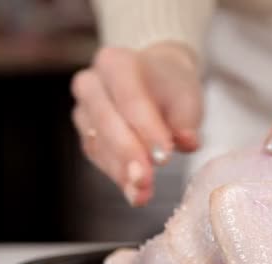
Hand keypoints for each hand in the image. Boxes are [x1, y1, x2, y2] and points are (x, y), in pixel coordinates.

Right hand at [71, 42, 201, 205]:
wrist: (156, 82)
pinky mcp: (85, 134)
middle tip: (146, 181)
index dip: (147, 130)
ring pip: (99, 144)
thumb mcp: (187, 97)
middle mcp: (91, 83)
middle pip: (107, 122)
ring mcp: (83, 109)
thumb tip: (188, 142)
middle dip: (129, 155)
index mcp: (116, 62)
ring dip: (121, 173)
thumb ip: (187, 120)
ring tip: (142, 194)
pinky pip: (98, 158)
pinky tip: (135, 192)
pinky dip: (118, 177)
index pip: (130, 99)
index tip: (165, 156)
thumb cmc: (172, 88)